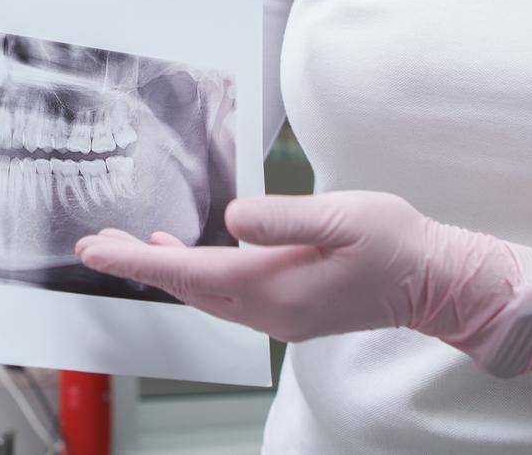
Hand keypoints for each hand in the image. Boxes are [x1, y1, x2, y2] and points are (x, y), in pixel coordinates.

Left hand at [75, 190, 531, 376]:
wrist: (436, 282)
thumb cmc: (397, 243)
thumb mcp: (343, 215)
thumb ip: (284, 217)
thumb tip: (231, 217)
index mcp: (277, 287)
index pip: (190, 274)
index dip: (137, 261)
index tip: (95, 250)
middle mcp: (270, 311)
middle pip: (187, 288)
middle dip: (137, 265)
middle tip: (94, 244)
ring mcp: (279, 315)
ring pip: (204, 293)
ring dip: (163, 269)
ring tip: (126, 245)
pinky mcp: (290, 309)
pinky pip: (225, 295)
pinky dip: (195, 274)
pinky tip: (184, 254)